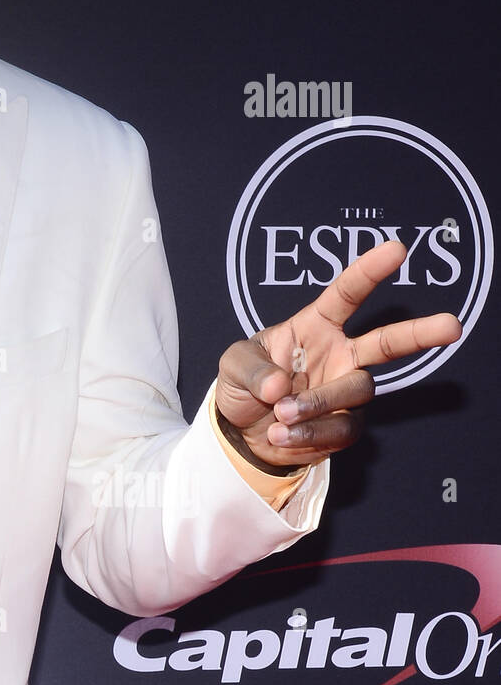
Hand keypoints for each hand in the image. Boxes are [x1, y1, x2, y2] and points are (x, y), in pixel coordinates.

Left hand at [215, 240, 461, 471]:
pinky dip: (310, 434)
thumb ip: (252, 369)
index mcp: (314, 327)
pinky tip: (281, 435)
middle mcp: (339, 355)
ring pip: (357, 390)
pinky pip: (343, 428)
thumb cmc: (243, 385)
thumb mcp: (233, 365)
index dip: (369, 272)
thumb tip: (279, 388)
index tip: (396, 250)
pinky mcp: (345, 425)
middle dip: (420, 332)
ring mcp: (345, 390)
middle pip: (388, 342)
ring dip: (318, 403)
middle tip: (451, 325)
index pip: (346, 295)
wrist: (242, 433)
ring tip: (281, 414)